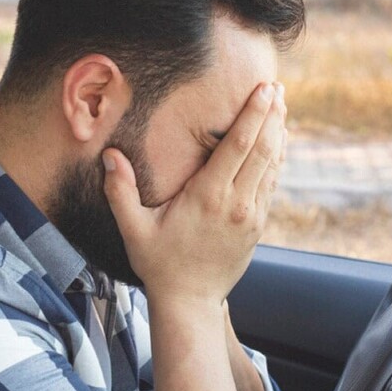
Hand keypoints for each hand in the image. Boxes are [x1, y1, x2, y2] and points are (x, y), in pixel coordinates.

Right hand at [103, 82, 286, 307]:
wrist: (190, 302)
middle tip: (278, 88)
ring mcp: (251, 215)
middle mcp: (236, 203)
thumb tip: (109, 155)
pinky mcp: (258, 225)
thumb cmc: (160, 264)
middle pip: (262, 149)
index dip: (254, 115)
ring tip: (282, 106)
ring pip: (272, 165)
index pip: (238, 146)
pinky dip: (277, 158)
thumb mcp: (134, 230)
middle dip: (272, 115)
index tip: (265, 90)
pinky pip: (271, 183)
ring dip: (278, 133)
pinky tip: (278, 142)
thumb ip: (120, 192)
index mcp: (208, 196)